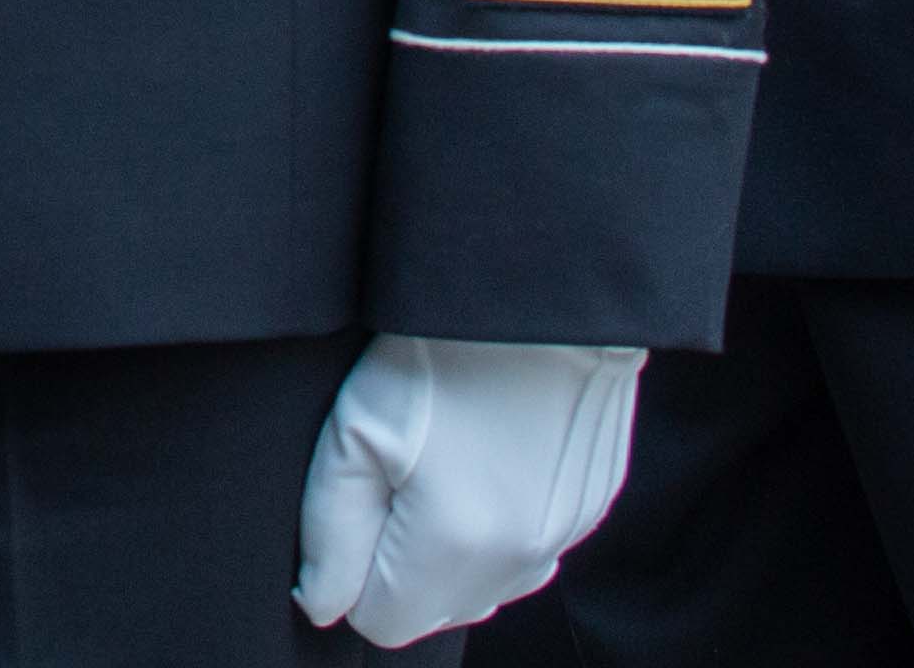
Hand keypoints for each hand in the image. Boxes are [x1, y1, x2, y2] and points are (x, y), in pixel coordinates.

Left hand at [292, 335, 646, 647]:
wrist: (539, 291)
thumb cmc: (440, 348)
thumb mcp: (355, 430)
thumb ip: (330, 533)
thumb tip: (321, 603)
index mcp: (456, 546)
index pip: (383, 621)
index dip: (354, 572)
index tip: (358, 503)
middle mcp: (521, 556)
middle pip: (437, 610)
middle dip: (403, 564)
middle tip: (399, 472)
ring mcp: (565, 532)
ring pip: (487, 584)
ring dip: (454, 549)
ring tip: (445, 461)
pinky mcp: (592, 504)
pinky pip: (531, 548)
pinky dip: (502, 522)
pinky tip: (489, 455)